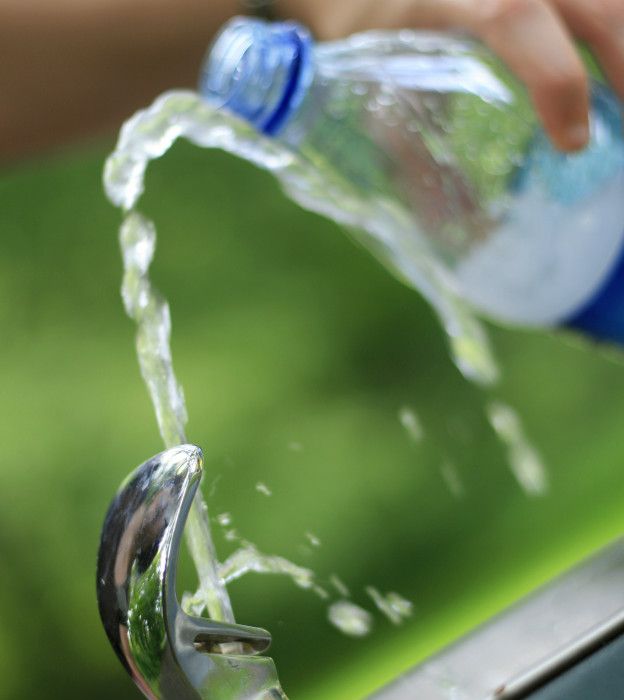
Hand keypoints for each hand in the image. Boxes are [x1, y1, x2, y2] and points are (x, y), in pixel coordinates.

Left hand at [281, 0, 623, 151]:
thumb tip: (453, 225)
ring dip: (623, 45)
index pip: (514, 17)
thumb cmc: (360, 43)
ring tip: (623, 97)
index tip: (572, 142)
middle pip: (591, 1)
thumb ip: (413, 154)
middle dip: (623, 61)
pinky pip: (584, 3)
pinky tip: (611, 64)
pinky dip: (609, 28)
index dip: (556, 78)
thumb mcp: (379, 96)